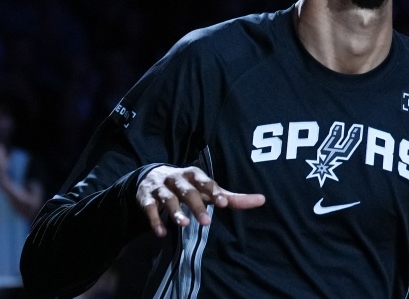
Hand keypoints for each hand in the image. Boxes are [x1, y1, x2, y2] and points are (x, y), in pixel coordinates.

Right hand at [137, 165, 264, 236]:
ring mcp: (161, 188)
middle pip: (188, 191)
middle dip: (196, 205)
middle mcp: (178, 179)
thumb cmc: (189, 186)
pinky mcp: (146, 198)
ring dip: (175, 211)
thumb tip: (262, 200)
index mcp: (195, 175)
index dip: (214, 192)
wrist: (152, 178)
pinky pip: (148, 208)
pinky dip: (154, 220)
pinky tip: (161, 233)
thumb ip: (231, 197)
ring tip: (184, 225)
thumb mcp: (207, 189)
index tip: (223, 204)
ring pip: (168, 198)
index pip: (206, 182)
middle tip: (206, 222)